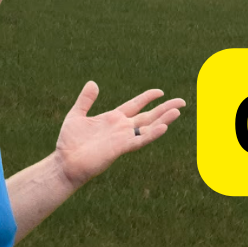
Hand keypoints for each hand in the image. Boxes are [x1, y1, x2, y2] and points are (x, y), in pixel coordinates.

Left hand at [53, 81, 185, 188]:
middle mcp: (122, 128)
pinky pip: (140, 139)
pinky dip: (152, 134)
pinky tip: (164, 127)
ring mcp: (123, 138)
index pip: (135, 105)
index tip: (160, 91)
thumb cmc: (69, 143)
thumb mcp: (76, 116)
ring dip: (163, 120)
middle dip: (165, 108)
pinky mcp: (120, 148)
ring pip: (148, 127)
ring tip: (178, 111)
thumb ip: (85, 100)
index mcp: (113, 118)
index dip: (147, 98)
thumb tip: (92, 83)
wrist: (64, 163)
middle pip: (148, 116)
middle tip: (182, 101)